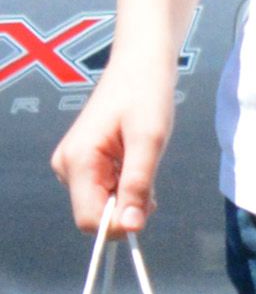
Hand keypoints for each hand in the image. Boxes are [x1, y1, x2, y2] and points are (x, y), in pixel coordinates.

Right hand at [52, 59, 174, 236]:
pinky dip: (125, 186)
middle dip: (127, 208)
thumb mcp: (149, 141)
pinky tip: (136, 163)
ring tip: (144, 163)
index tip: (148, 206)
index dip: (119, 224)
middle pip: (95, 214)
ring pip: (102, 203)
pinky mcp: (83, 162)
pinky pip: (104, 190)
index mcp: (78, 161)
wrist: (140, 65)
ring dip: (129, 196)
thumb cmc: (146, 95)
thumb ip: (138, 184)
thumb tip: (132, 227)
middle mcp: (66, 166)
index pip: (89, 219)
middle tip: (150, 180)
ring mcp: (72, 165)